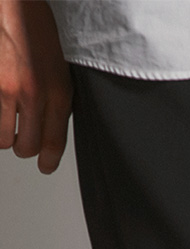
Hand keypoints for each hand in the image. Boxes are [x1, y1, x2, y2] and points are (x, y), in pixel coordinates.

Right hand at [0, 0, 71, 173]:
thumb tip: (51, 126)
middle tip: (21, 137)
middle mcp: (33, 95)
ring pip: (2, 138)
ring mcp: (5, 89)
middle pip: (26, 147)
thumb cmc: (34, 25)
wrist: (12, 2)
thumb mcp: (59, 66)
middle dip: (23, 146)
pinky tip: (0, 105)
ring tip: (7, 119)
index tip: (45, 165)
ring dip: (4, 133)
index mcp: (58, 93)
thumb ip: (57, 99)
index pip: (54, 144)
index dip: (48, 161)